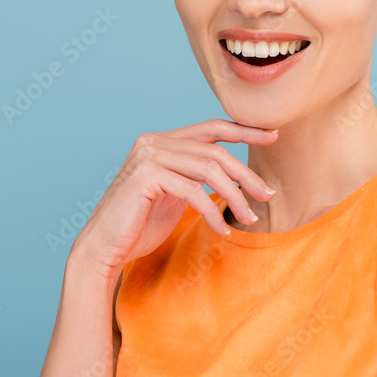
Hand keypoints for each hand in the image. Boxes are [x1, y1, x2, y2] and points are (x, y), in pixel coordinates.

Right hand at [70, 118, 277, 278]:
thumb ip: (195, 177)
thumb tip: (232, 175)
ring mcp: (148, 156)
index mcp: (161, 141)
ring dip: (236, 194)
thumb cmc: (139, 225)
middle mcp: (153, 142)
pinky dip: (213, 212)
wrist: (104, 248)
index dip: (243, 131)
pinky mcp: (146, 176)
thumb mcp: (175, 194)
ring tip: (250, 217)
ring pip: (208, 168)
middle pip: (214, 149)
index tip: (272, 136)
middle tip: (268, 194)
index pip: (210, 128)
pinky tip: (222, 229)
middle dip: (246, 173)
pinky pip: (193, 190)